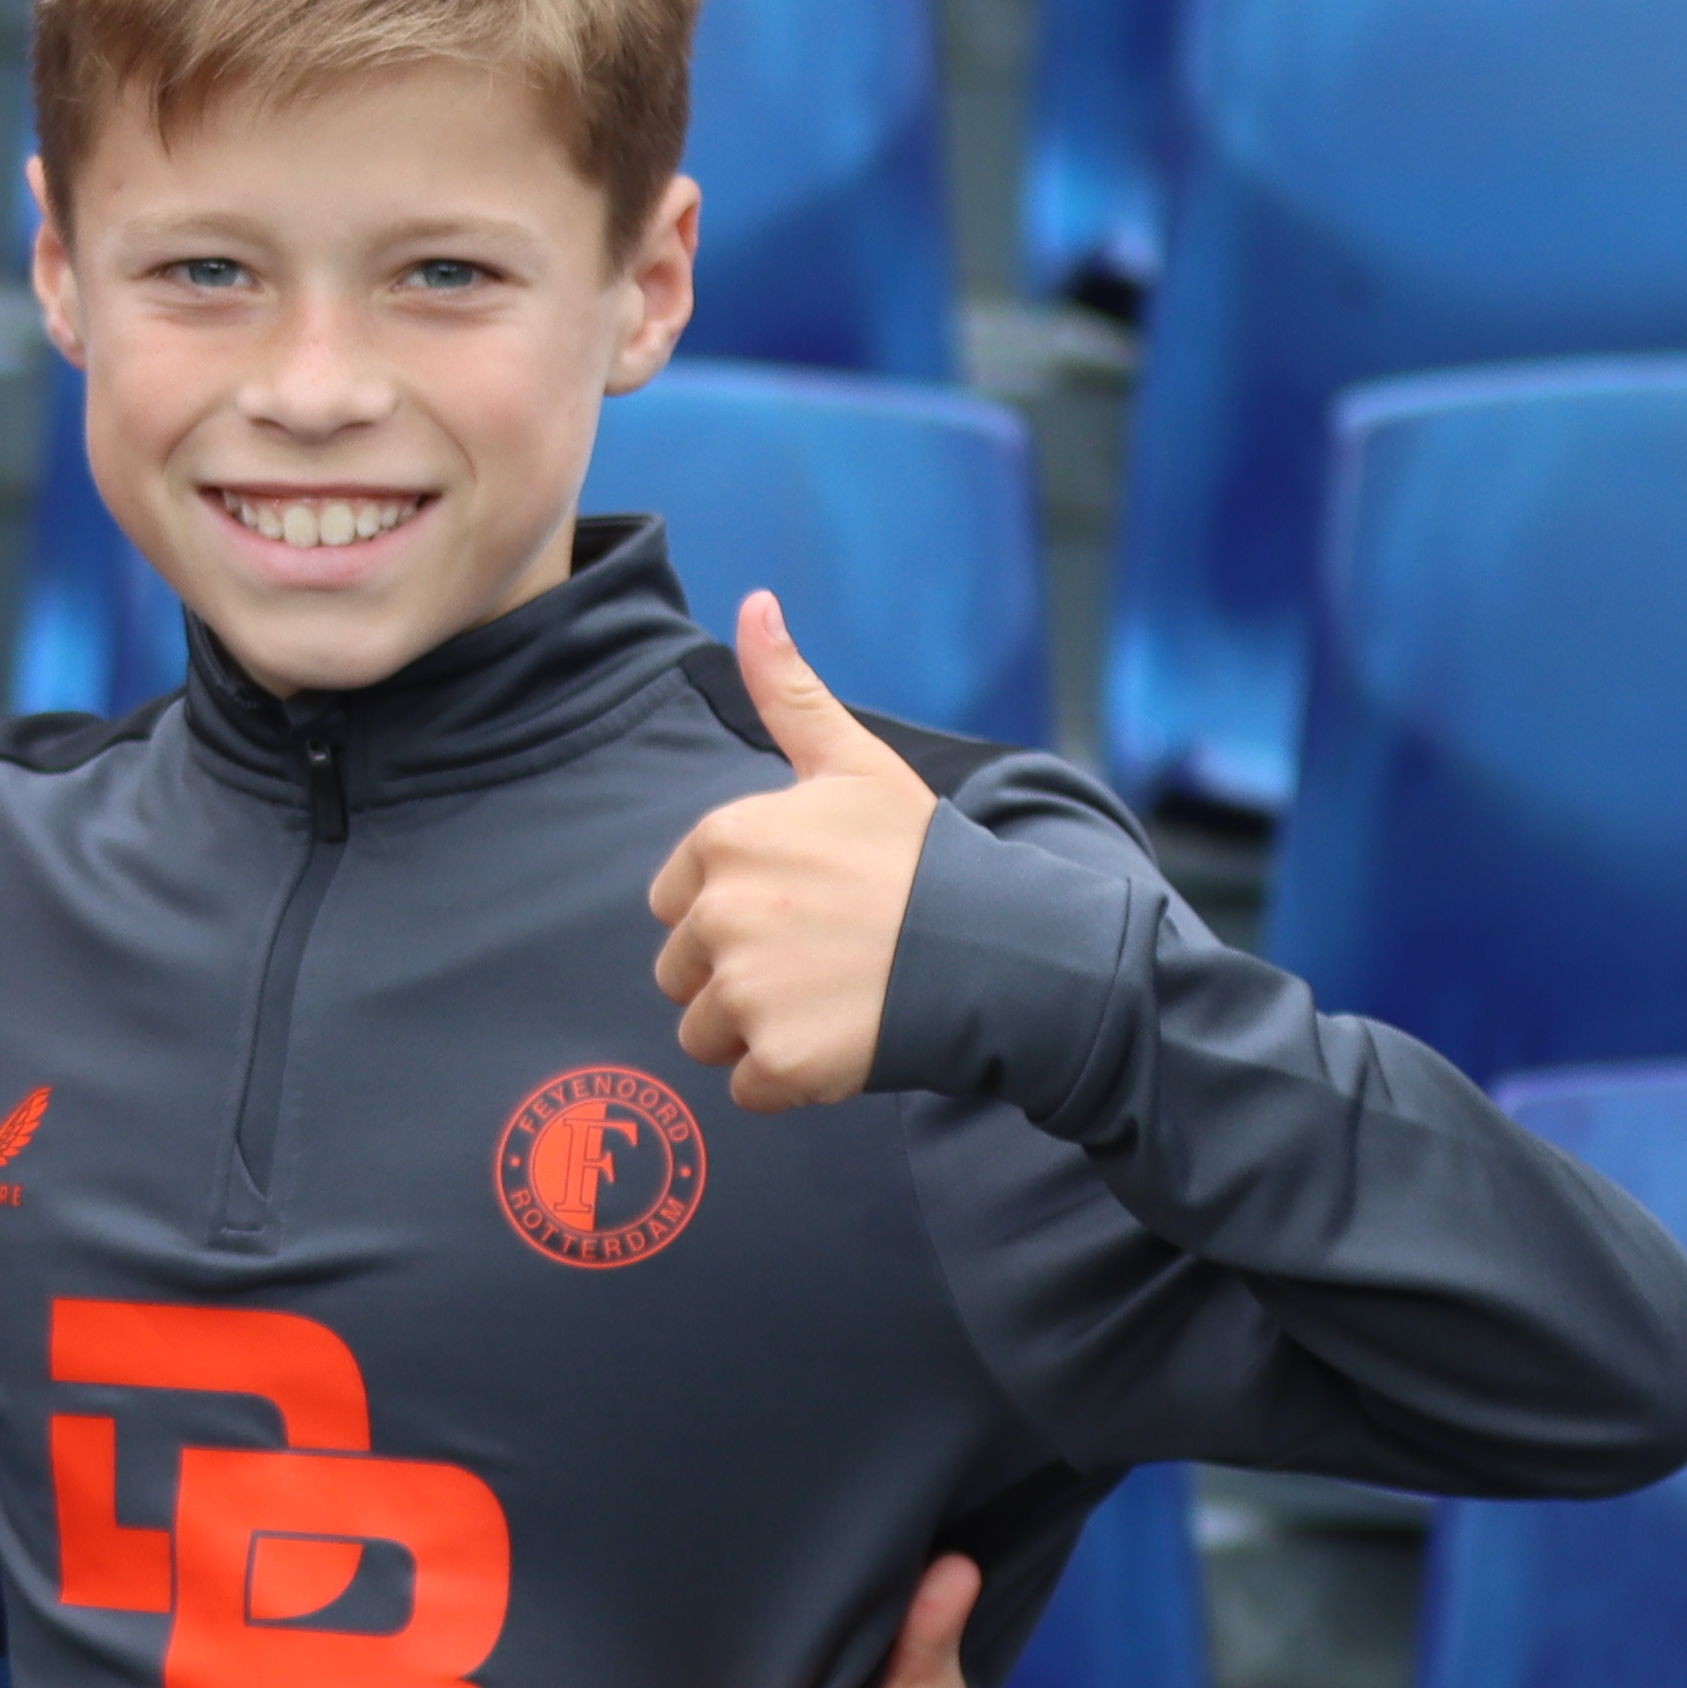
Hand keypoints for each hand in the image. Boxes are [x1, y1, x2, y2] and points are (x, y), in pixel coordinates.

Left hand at [646, 589, 935, 1110]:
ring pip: (706, 1034)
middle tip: (827, 958)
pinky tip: (847, 1042)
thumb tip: (753, 600)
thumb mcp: (854, 765)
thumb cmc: (927, 859)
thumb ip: (790, 690)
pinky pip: (745, 1087)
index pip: (677, 902)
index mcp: (721, 842)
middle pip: (683, 974)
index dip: (738, 912)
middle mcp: (718, 915)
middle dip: (742, 976)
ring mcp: (746, 992)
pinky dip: (789, 1080)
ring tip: (837, 999)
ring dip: (760, 1031)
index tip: (806, 907)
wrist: (1009, 952)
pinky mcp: (779, 1061)